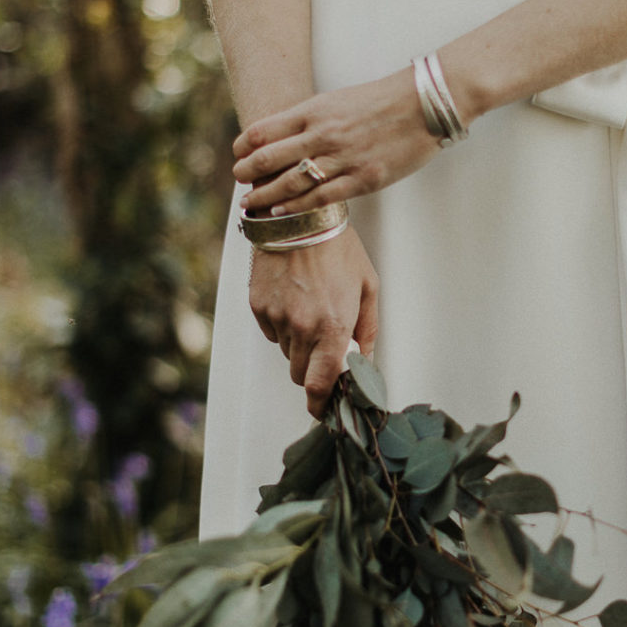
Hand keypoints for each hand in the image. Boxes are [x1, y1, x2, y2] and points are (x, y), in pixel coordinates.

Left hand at [232, 67, 442, 214]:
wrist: (423, 105)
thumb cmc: (381, 102)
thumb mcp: (338, 100)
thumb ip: (310, 118)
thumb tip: (284, 135)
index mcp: (314, 111)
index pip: (264, 130)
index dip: (244, 145)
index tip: (237, 154)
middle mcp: (322, 135)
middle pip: (269, 158)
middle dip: (247, 172)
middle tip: (238, 181)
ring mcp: (342, 159)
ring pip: (290, 183)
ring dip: (264, 196)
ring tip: (250, 204)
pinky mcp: (362, 179)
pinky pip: (320, 198)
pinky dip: (295, 207)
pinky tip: (280, 212)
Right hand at [249, 228, 378, 417]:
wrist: (298, 215)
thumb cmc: (339, 248)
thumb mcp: (368, 287)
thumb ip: (368, 330)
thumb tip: (366, 361)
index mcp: (333, 326)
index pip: (320, 384)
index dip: (321, 404)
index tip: (323, 411)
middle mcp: (301, 327)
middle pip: (300, 374)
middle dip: (313, 370)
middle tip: (326, 347)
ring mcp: (276, 317)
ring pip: (287, 352)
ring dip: (300, 344)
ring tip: (311, 310)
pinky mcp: (258, 306)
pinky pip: (272, 331)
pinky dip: (283, 325)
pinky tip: (294, 298)